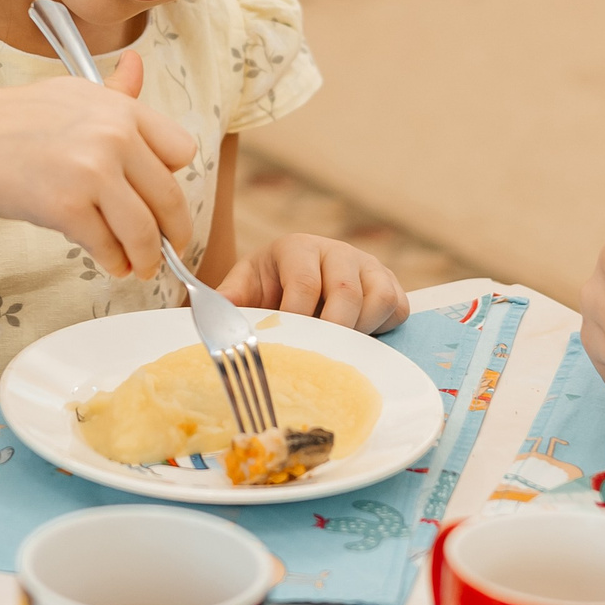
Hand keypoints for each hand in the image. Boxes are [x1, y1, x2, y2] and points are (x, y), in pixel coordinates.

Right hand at [0, 51, 195, 280]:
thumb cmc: (14, 119)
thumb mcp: (71, 93)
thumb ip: (115, 92)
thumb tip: (137, 65)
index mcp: (121, 109)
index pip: (180, 150)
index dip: (174, 178)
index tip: (164, 196)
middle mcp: (114, 137)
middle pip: (169, 197)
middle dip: (174, 231)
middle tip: (171, 248)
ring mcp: (92, 173)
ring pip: (144, 230)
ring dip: (148, 257)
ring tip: (142, 267)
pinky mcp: (68, 208)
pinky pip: (107, 246)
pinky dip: (113, 262)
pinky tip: (111, 264)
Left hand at [216, 234, 409, 333]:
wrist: (299, 282)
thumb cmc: (270, 287)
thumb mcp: (246, 286)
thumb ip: (229, 299)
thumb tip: (207, 311)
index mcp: (298, 249)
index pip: (304, 281)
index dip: (297, 315)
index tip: (289, 341)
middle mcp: (338, 253)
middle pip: (346, 291)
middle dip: (332, 329)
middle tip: (319, 355)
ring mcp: (369, 267)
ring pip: (378, 298)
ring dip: (359, 330)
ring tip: (338, 348)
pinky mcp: (392, 285)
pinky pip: (398, 308)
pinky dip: (382, 329)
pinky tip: (359, 339)